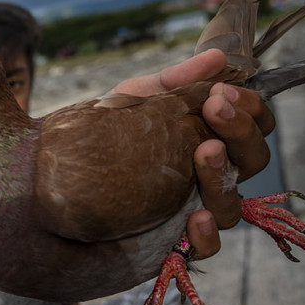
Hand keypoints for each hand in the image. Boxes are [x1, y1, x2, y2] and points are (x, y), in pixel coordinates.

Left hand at [110, 49, 275, 257]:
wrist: (52, 176)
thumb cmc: (101, 135)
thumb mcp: (134, 100)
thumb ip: (173, 80)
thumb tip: (219, 56)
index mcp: (206, 140)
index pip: (251, 127)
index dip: (249, 109)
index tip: (222, 91)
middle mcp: (206, 177)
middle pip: (252, 161)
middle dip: (241, 131)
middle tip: (215, 107)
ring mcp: (191, 210)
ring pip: (232, 205)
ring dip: (224, 175)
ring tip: (205, 150)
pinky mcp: (171, 242)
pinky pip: (205, 248)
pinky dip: (206, 234)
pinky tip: (196, 216)